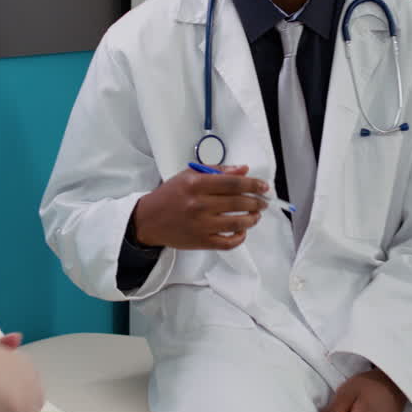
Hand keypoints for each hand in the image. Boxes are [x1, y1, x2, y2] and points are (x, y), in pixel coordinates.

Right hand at [131, 165, 266, 250]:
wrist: (148, 220)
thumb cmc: (169, 196)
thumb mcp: (188, 176)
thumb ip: (216, 172)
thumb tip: (243, 170)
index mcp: (196, 184)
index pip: (233, 183)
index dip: (253, 184)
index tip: (263, 186)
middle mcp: (199, 204)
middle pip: (238, 202)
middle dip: (256, 201)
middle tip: (263, 201)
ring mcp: (201, 225)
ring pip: (237, 222)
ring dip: (252, 218)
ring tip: (256, 215)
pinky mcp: (201, 241)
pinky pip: (227, 242)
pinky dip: (239, 237)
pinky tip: (242, 231)